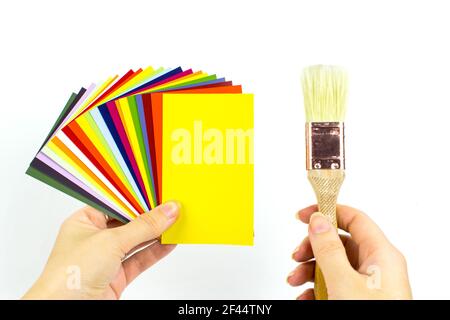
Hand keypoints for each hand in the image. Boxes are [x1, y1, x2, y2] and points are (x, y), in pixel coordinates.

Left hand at [23, 202, 178, 298]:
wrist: (65, 313)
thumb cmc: (70, 275)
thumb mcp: (111, 241)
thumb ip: (143, 226)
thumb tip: (167, 211)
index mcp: (84, 222)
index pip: (116, 203)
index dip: (137, 198)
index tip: (158, 193)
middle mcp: (94, 239)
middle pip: (128, 222)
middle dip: (150, 215)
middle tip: (171, 206)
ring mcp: (106, 258)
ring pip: (137, 241)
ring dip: (156, 233)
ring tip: (176, 222)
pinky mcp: (117, 276)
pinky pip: (141, 259)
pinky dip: (156, 251)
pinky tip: (170, 242)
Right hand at [287, 205, 411, 299]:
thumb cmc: (373, 318)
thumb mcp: (344, 283)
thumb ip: (329, 250)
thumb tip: (318, 220)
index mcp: (381, 255)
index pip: (354, 219)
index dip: (328, 211)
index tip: (303, 214)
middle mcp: (376, 267)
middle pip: (339, 242)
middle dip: (312, 248)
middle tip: (296, 256)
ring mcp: (368, 285)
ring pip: (333, 265)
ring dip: (309, 270)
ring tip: (295, 281)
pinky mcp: (359, 299)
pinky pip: (334, 284)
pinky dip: (316, 289)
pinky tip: (305, 298)